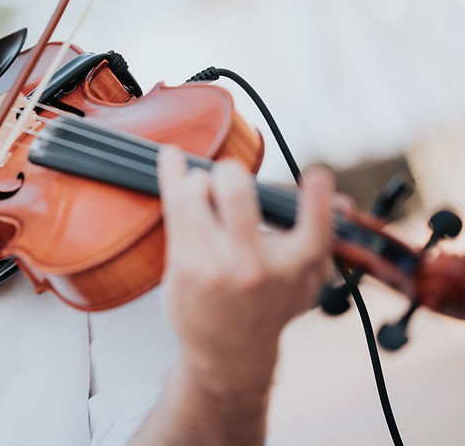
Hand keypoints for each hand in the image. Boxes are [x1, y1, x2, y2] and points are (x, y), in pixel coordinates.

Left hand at [156, 145, 334, 391]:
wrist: (230, 354)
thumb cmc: (269, 306)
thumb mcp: (306, 280)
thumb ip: (323, 239)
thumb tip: (341, 202)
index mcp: (297, 264)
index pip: (315, 226)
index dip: (316, 197)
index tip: (315, 175)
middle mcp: (256, 266)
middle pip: (236, 194)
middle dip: (230, 172)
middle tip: (229, 174)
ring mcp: (216, 267)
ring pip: (196, 195)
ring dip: (197, 179)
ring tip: (200, 184)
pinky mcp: (185, 267)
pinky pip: (174, 209)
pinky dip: (170, 176)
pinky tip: (170, 157)